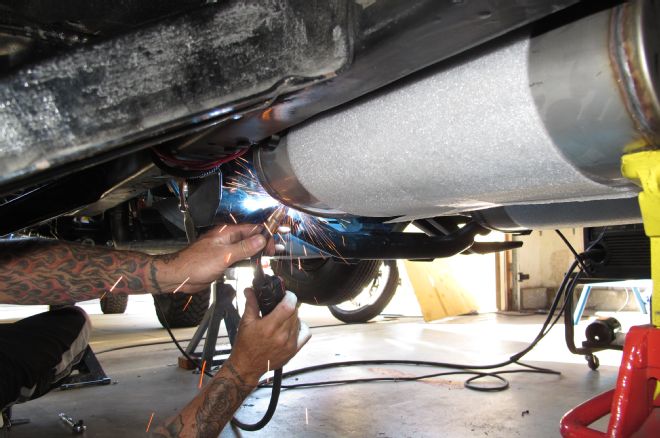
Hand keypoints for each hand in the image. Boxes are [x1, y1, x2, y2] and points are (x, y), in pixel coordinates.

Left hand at [152, 224, 274, 293]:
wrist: (179, 276)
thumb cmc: (197, 263)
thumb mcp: (225, 255)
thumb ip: (244, 247)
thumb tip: (262, 239)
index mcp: (227, 232)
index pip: (252, 228)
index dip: (265, 235)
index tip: (273, 245)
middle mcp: (227, 239)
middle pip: (250, 238)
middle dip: (262, 245)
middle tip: (271, 255)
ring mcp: (224, 250)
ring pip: (245, 249)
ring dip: (255, 254)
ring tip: (265, 261)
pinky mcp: (222, 260)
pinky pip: (238, 258)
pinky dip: (246, 261)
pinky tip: (252, 266)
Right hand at [229, 288, 310, 385]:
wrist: (247, 366)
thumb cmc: (245, 345)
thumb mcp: (245, 322)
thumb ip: (251, 304)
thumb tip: (250, 290)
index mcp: (269, 326)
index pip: (289, 305)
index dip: (290, 296)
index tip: (286, 295)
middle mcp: (281, 335)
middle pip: (294, 312)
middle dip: (289, 305)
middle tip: (281, 306)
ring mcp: (289, 344)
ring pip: (299, 321)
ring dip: (293, 316)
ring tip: (283, 318)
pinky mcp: (293, 350)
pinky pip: (305, 334)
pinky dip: (301, 327)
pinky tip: (292, 327)